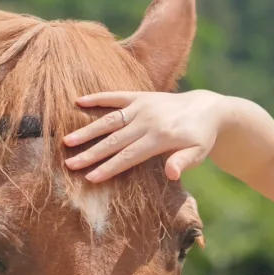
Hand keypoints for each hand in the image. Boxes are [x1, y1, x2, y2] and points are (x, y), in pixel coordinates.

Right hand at [64, 89, 223, 182]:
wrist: (206, 108)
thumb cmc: (200, 136)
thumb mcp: (198, 152)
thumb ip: (184, 162)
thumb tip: (172, 175)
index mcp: (161, 137)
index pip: (129, 156)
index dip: (109, 167)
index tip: (91, 178)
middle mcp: (148, 120)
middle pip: (115, 141)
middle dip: (91, 154)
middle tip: (70, 164)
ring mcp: (142, 107)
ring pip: (110, 120)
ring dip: (88, 130)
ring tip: (67, 141)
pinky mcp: (139, 96)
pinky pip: (115, 96)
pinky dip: (97, 98)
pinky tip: (78, 102)